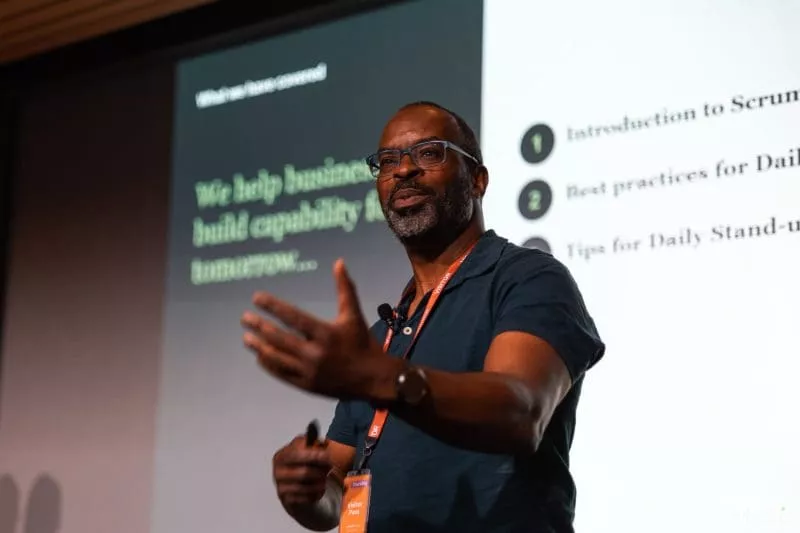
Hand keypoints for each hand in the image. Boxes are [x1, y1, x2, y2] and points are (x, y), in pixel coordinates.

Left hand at [241, 259, 389, 399]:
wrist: (373, 378)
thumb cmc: (363, 342)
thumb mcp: (354, 314)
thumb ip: (345, 288)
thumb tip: (339, 262)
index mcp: (326, 333)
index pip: (292, 317)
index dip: (273, 306)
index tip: (256, 298)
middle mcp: (315, 353)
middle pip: (279, 338)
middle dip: (260, 326)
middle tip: (245, 318)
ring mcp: (310, 371)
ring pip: (277, 357)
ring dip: (260, 347)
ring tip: (246, 338)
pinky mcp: (307, 385)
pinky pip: (282, 374)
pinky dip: (269, 364)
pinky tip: (260, 356)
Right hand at [273, 435, 330, 508]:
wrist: (293, 485)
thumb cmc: (301, 464)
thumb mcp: (305, 449)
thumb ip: (314, 443)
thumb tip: (324, 443)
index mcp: (281, 456)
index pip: (297, 454)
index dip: (314, 455)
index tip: (327, 455)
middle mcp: (278, 472)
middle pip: (304, 472)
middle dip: (320, 471)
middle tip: (330, 468)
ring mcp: (281, 488)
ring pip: (307, 486)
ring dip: (320, 483)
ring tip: (324, 479)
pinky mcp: (287, 500)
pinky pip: (306, 498)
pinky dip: (316, 493)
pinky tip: (318, 489)